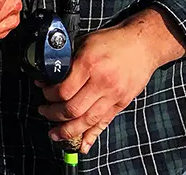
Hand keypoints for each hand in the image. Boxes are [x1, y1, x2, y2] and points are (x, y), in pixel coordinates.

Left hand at [38, 8, 185, 152]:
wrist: (143, 45)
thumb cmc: (112, 41)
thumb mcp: (85, 42)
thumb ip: (68, 60)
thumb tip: (49, 75)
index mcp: (89, 65)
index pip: (63, 90)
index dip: (48, 95)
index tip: (42, 90)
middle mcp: (101, 83)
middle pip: (72, 109)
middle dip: (53, 114)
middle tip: (43, 111)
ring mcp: (113, 95)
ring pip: (87, 121)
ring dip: (67, 130)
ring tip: (55, 134)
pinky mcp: (121, 103)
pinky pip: (104, 123)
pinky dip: (91, 136)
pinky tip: (81, 145)